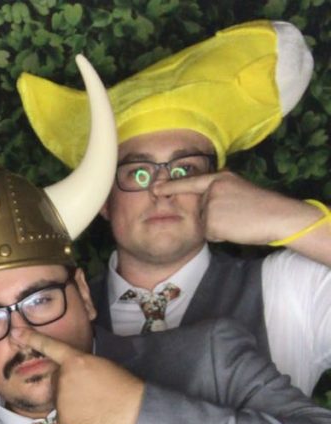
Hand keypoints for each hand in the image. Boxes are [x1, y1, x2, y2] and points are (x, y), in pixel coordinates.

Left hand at [12, 326, 144, 423]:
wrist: (132, 412)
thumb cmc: (123, 387)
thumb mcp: (101, 366)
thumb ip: (80, 367)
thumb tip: (71, 376)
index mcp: (76, 360)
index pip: (50, 347)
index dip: (32, 338)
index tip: (16, 332)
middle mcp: (64, 378)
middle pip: (57, 381)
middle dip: (69, 385)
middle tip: (92, 392)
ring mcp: (61, 399)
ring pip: (60, 400)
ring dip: (72, 402)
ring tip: (95, 405)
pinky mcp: (63, 418)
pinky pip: (64, 416)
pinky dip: (75, 418)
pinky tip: (91, 416)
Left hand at [153, 170, 319, 246]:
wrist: (278, 216)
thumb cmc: (263, 207)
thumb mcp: (239, 190)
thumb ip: (220, 193)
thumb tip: (206, 206)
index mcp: (220, 177)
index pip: (191, 182)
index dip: (171, 186)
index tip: (154, 188)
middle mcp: (213, 188)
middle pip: (200, 210)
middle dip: (215, 219)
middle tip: (238, 216)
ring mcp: (211, 204)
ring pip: (204, 224)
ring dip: (219, 228)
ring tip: (239, 221)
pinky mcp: (212, 221)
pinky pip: (209, 234)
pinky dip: (221, 236)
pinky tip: (236, 229)